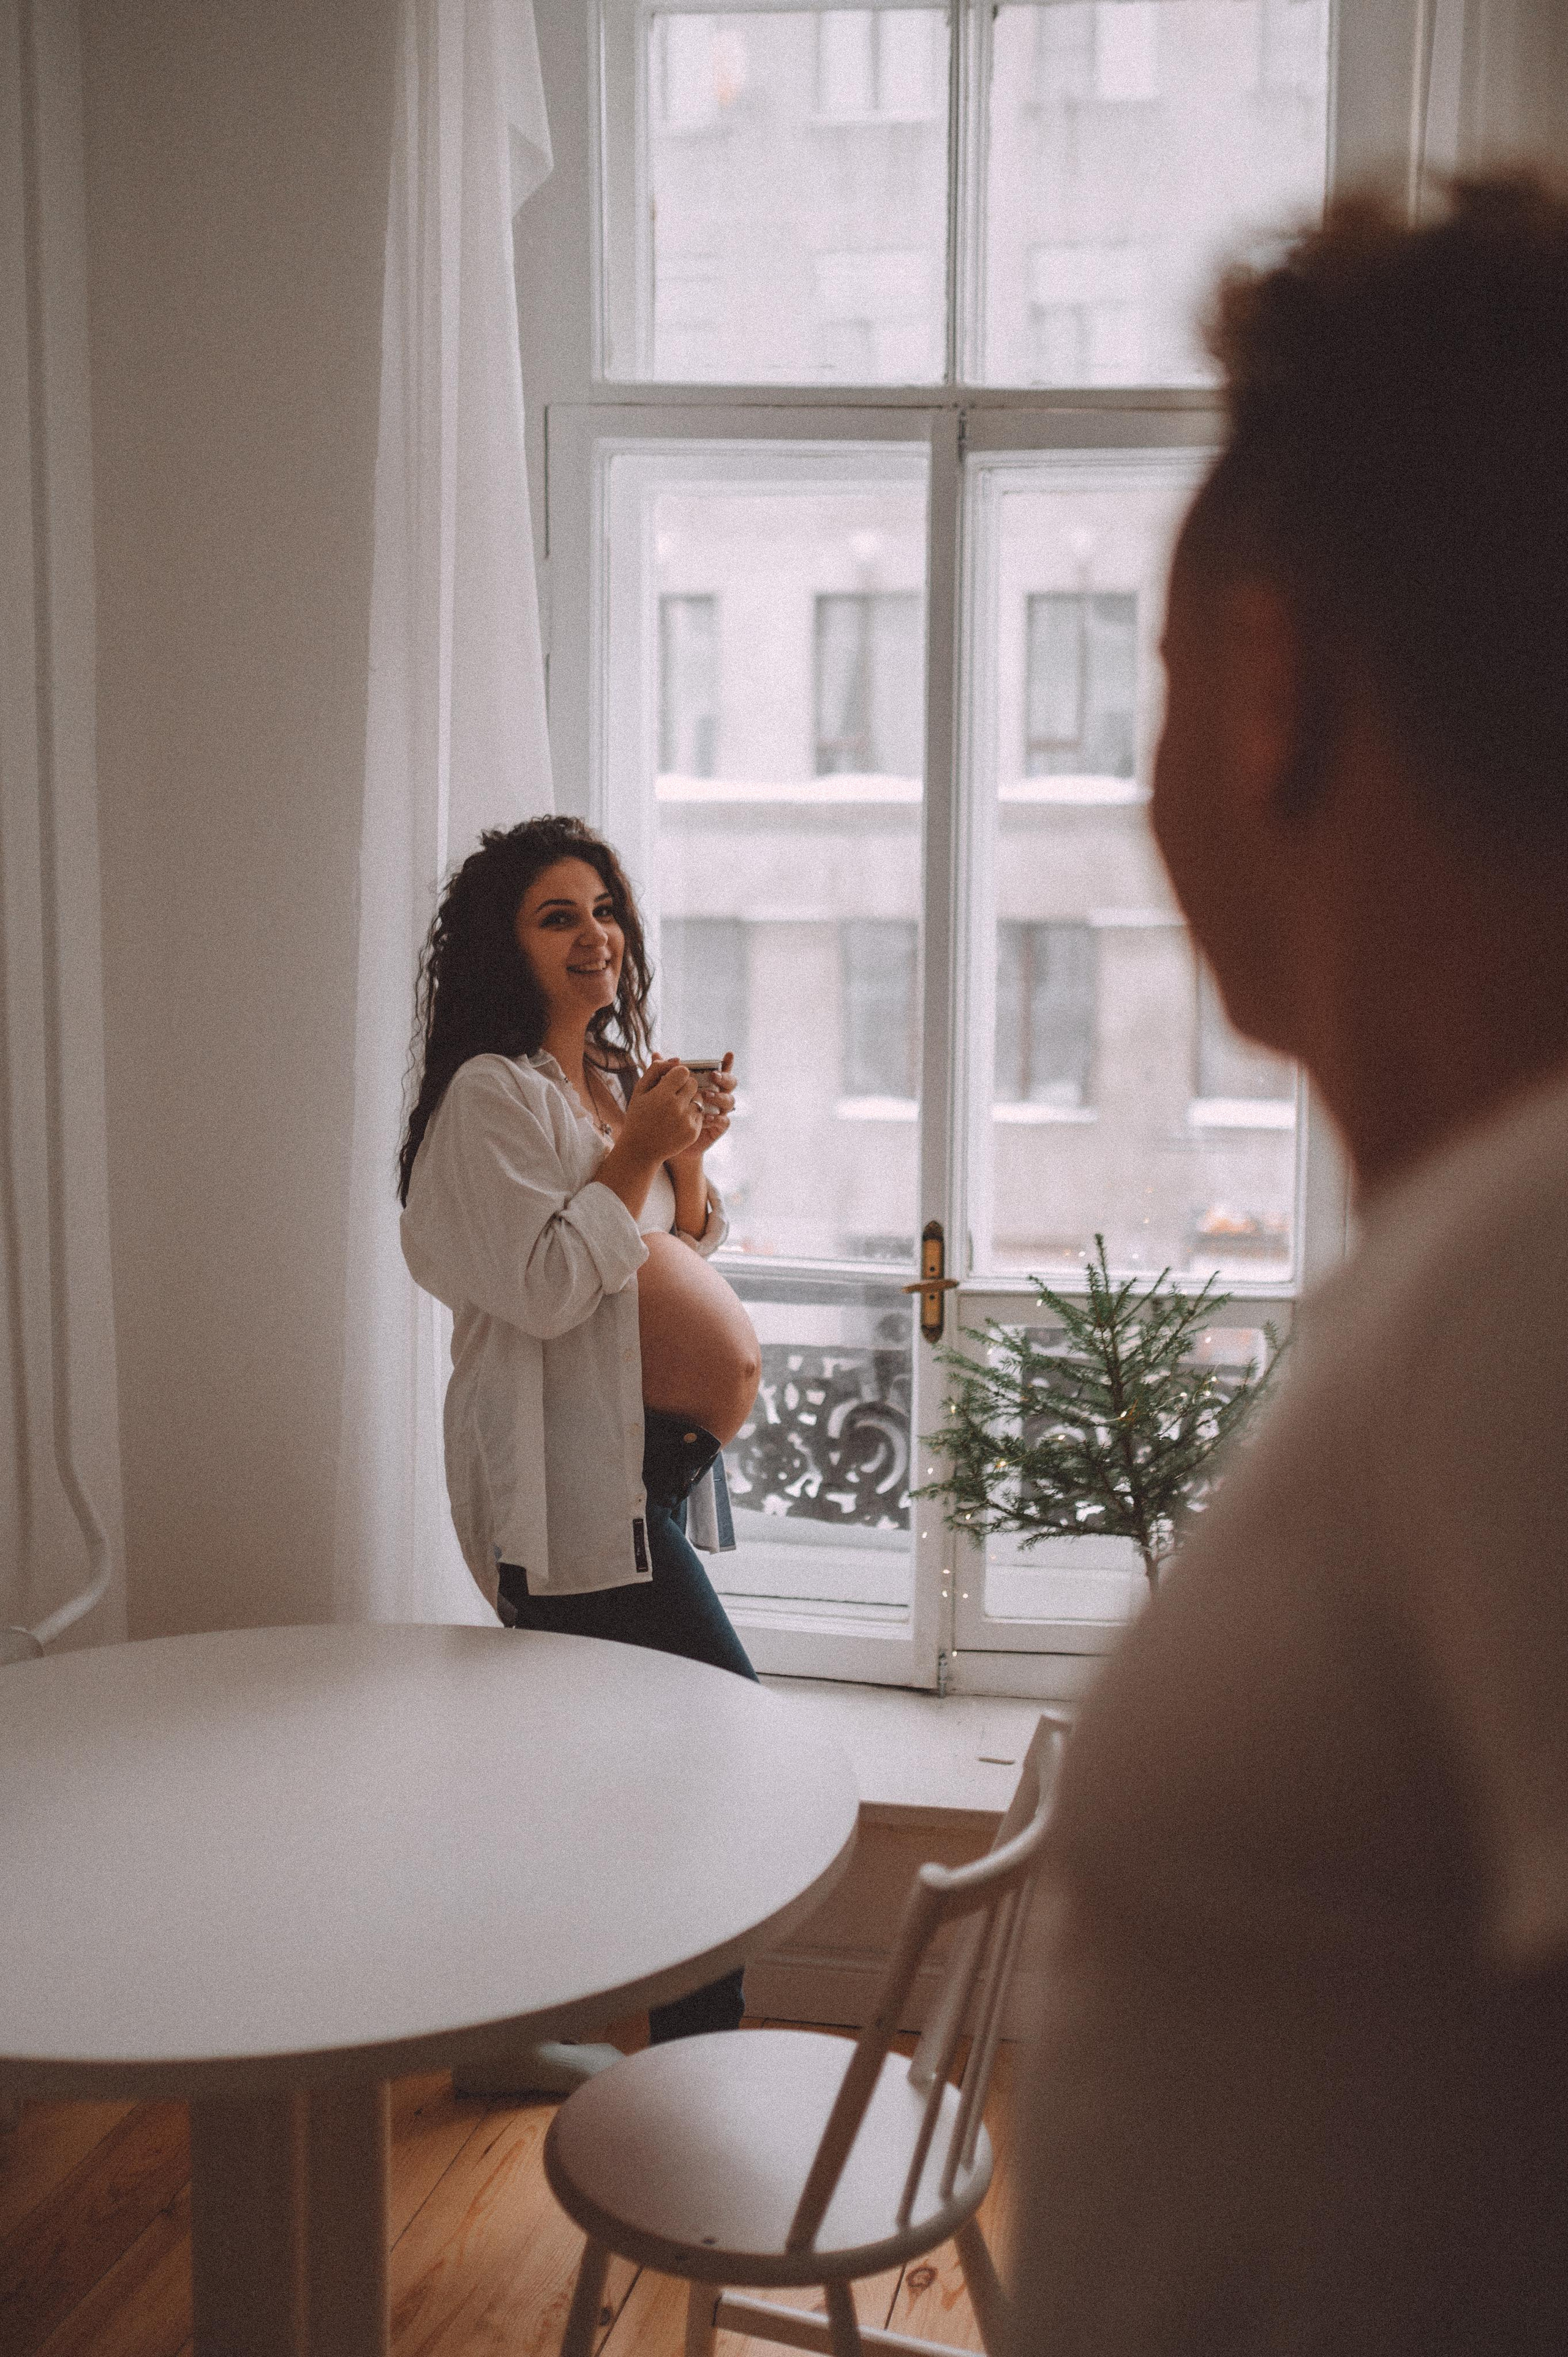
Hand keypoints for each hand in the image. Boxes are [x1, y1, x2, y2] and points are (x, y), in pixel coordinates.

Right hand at [620, 1056, 703, 1160]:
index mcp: (662, 1094)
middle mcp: (677, 1107)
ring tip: (675, 1109)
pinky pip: (700, 1114)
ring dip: (689, 1100)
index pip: (683, 1071)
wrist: (641, 1149)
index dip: (677, 1075)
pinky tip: (677, 1121)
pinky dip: (691, 1115)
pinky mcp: (694, 1132)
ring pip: (699, 1099)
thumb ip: (655, 1070)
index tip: (669, 1082)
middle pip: (693, 1083)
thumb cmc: (638, 1116)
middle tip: (673, 1095)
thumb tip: (676, 1058)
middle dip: (685, 1086)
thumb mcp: (640, 1091)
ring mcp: (687, 1121)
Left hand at [668, 1052, 734, 1166]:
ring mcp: (718, 1112)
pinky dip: (717, 1118)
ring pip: (729, 1101)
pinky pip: (724, 1122)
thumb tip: (656, 1054)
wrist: (664, 1140)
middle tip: (713, 1076)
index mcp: (707, 1084)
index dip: (727, 1062)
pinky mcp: (716, 1128)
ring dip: (720, 1097)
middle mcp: (715, 1096)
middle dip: (725, 1078)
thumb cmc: (665, 1112)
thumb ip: (662, 1072)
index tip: (728, 1054)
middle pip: (730, 1084)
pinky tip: (706, 1117)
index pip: (721, 1070)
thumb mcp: (661, 1091)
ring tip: (707, 1095)